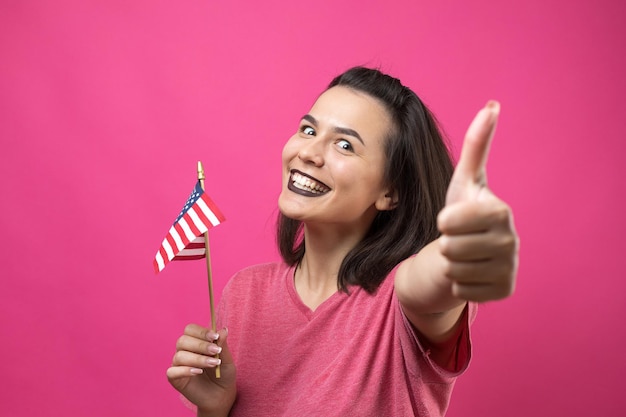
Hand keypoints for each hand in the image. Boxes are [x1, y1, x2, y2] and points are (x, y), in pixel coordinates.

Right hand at [166, 325, 235, 416]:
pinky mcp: (174, 379)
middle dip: (200, 345)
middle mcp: (184, 351)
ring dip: (197, 359)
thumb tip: (223, 330)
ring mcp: (178, 365)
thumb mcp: (227, 359)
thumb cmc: (223, 374)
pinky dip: (185, 370)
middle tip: (215, 352)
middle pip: (183, 340)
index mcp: (195, 342)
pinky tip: (198, 372)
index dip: (201, 332)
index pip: (190, 329)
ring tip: (213, 364)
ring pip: (179, 356)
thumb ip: (222, 345)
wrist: (221, 395)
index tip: (215, 337)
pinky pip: (172, 372)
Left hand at [437, 101, 518, 301]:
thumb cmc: (464, 210)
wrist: (470, 251)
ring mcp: (511, 269)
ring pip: (453, 271)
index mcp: (501, 211)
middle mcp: (512, 242)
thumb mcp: (464, 180)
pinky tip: (470, 271)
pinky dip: (458, 283)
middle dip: (446, 243)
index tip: (454, 217)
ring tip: (464, 254)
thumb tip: (492, 106)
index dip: (444, 220)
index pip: (448, 221)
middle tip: (459, 238)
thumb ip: (476, 145)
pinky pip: (460, 290)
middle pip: (449, 248)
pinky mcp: (505, 292)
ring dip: (451, 264)